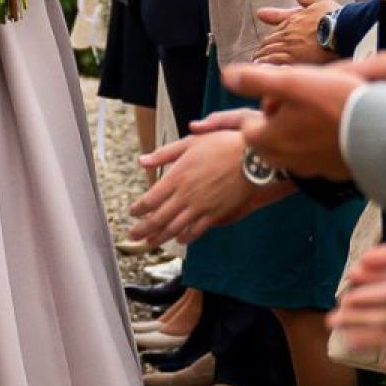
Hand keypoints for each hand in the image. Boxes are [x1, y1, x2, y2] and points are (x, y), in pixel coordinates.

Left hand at [129, 126, 288, 246]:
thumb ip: (164, 154)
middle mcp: (185, 195)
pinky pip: (197, 230)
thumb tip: (142, 161)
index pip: (150, 199)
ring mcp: (201, 207)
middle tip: (132, 235)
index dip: (138, 209)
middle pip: (158, 218)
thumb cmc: (223, 145)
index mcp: (177, 176)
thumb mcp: (191, 142)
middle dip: (142, 229)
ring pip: (175, 228)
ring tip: (150, 242)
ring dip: (160, 237)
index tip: (132, 212)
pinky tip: (181, 240)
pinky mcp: (216, 214)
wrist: (253, 157)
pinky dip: (187, 237)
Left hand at [219, 58, 361, 179]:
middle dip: (273, 126)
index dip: (260, 110)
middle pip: (267, 143)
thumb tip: (227, 76)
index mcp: (267, 139)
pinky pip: (315, 160)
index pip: (247, 128)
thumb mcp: (291, 82)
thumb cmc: (333, 103)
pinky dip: (316, 148)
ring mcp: (309, 169)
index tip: (277, 97)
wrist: (380, 132)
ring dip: (295, 137)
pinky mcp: (332, 173)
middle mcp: (284, 159)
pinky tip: (332, 133)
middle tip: (294, 106)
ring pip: (290, 153)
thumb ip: (256, 80)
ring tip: (314, 116)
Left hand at [252, 0, 334, 65]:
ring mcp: (291, 46)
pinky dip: (266, 66)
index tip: (264, 45)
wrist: (346, 28)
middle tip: (256, 58)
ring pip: (269, 52)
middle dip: (263, 50)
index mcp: (293, 20)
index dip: (269, 40)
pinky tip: (262, 71)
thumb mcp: (320, 3)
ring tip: (257, 66)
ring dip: (262, 59)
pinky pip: (274, 63)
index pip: (275, 31)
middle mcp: (289, 32)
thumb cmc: (336, 16)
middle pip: (269, 42)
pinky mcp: (295, 59)